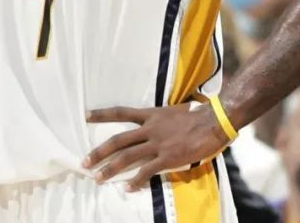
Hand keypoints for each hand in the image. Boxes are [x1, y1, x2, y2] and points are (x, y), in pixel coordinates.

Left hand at [83, 102, 230, 190]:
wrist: (215, 122)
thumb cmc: (199, 115)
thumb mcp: (176, 111)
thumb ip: (163, 118)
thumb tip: (160, 121)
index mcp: (152, 115)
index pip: (122, 112)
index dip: (103, 114)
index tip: (86, 116)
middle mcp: (151, 128)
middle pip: (119, 140)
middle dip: (99, 152)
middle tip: (85, 162)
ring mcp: (158, 144)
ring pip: (127, 157)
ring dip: (110, 168)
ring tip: (98, 178)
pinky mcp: (167, 157)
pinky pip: (147, 171)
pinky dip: (136, 180)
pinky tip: (129, 188)